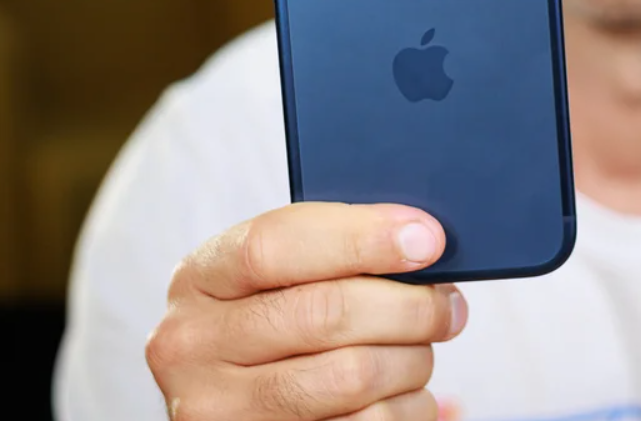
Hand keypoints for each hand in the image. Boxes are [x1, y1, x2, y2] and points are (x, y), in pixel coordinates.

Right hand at [146, 202, 466, 420]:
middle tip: (446, 307)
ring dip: (411, 362)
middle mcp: (193, 345)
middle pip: (325, 313)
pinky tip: (402, 394)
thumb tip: (420, 239)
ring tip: (419, 352)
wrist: (241, 399)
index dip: (361, 237)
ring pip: (352, 376)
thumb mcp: (277, 278)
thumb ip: (330, 252)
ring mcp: (222, 408)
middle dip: (408, 307)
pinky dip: (406, 408)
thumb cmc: (278, 321)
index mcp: (200, 278)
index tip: (427, 240)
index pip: (275, 245)